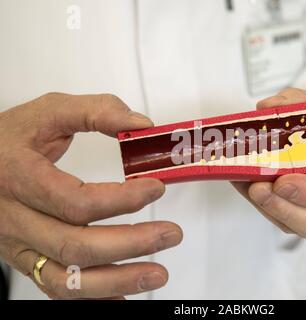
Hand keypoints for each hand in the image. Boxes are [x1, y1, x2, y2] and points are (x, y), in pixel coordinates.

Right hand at [0, 93, 182, 298]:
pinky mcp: (25, 259)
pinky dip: (94, 297)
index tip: (156, 188)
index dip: (122, 200)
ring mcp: (19, 245)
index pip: (76, 201)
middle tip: (170, 234)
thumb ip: (97, 111)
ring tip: (157, 274)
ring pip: (66, 279)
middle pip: (75, 246)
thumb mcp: (49, 111)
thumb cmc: (10, 138)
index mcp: (21, 179)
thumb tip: (141, 125)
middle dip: (131, 244)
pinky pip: (56, 289)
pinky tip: (124, 294)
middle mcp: (16, 219)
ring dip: (117, 281)